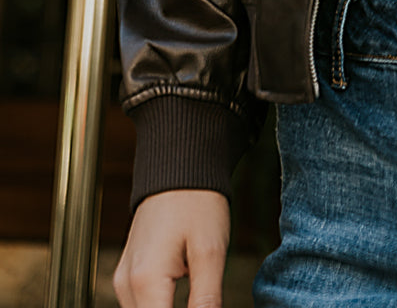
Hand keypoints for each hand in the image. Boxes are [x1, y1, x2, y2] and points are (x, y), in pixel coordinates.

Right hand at [113, 189, 229, 307]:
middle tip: (205, 302)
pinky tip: (184, 305)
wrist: (178, 166)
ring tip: (198, 299)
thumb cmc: (197, 201)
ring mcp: (123, 280)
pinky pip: (141, 307)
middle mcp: (126, 285)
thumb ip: (206, 298)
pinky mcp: (128, 275)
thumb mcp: (210, 250)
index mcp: (145, 281)